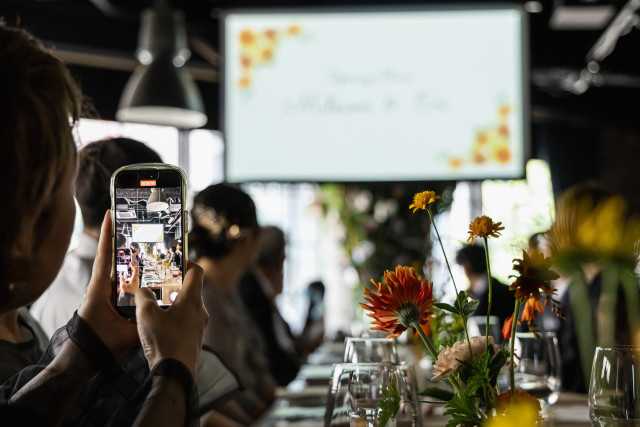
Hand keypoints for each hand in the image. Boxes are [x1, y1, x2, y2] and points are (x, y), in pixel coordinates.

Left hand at [78, 211, 138, 356]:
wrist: (82, 360)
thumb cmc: (98, 345)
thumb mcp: (125, 334)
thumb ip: (144, 321)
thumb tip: (164, 310)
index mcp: (99, 289)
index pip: (105, 256)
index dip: (107, 234)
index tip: (110, 213)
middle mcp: (101, 287)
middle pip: (114, 258)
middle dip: (125, 241)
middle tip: (139, 224)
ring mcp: (104, 293)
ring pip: (120, 271)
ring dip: (131, 258)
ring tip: (149, 244)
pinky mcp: (109, 301)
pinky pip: (122, 284)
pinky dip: (133, 275)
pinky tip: (148, 272)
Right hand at [135, 261, 207, 376]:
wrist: (175, 375)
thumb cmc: (164, 341)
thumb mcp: (146, 315)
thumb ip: (143, 297)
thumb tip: (142, 291)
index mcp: (192, 300)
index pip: (197, 272)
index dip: (187, 262)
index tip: (175, 260)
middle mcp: (200, 312)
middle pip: (191, 290)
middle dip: (174, 284)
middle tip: (158, 283)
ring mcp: (199, 327)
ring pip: (188, 307)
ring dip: (173, 303)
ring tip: (154, 304)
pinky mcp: (194, 340)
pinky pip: (185, 322)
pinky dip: (174, 318)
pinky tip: (158, 325)